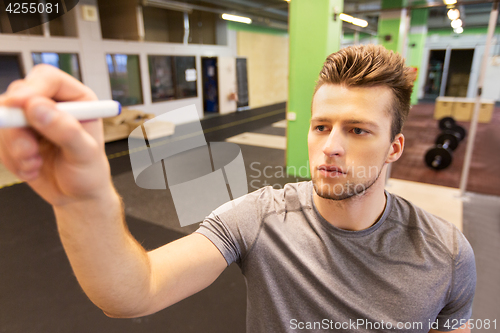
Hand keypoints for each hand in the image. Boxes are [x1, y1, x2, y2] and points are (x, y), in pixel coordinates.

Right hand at [0, 64, 114, 206]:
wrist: (77, 196)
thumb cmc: (89, 173)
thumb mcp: (85, 154)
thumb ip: (65, 130)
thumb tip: (37, 106)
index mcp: (76, 99)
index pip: (47, 79)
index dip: (31, 88)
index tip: (18, 105)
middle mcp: (52, 104)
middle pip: (18, 96)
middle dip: (17, 126)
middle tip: (28, 151)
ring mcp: (31, 119)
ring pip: (4, 119)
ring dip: (15, 148)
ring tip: (36, 164)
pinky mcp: (16, 136)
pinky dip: (11, 159)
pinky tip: (32, 169)